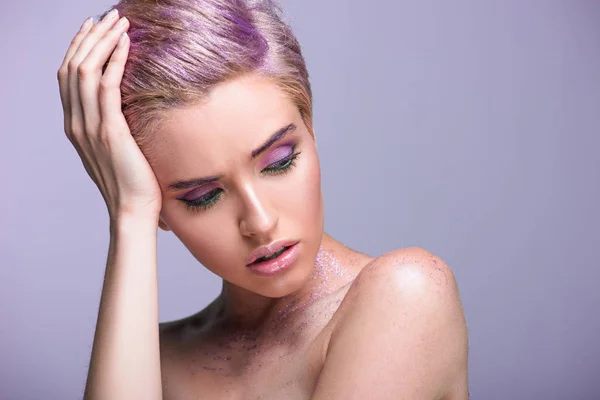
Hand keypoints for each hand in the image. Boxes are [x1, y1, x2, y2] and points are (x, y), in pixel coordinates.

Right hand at [57, 10, 161, 219]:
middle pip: (73, 66)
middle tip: (110, 16)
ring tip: (120, 21)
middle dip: (91, 36)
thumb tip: (125, 107)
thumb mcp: (115, 149)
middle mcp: (76, 122)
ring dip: (103, 41)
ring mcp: (89, 126)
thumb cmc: (131, 182)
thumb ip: (111, 126)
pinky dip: (115, 61)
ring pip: (86, 70)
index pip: (68, 76)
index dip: (79, 47)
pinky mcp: (110, 131)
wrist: (133, 210)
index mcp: (75, 125)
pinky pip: (107, 86)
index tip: (94, 27)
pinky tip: (126, 44)